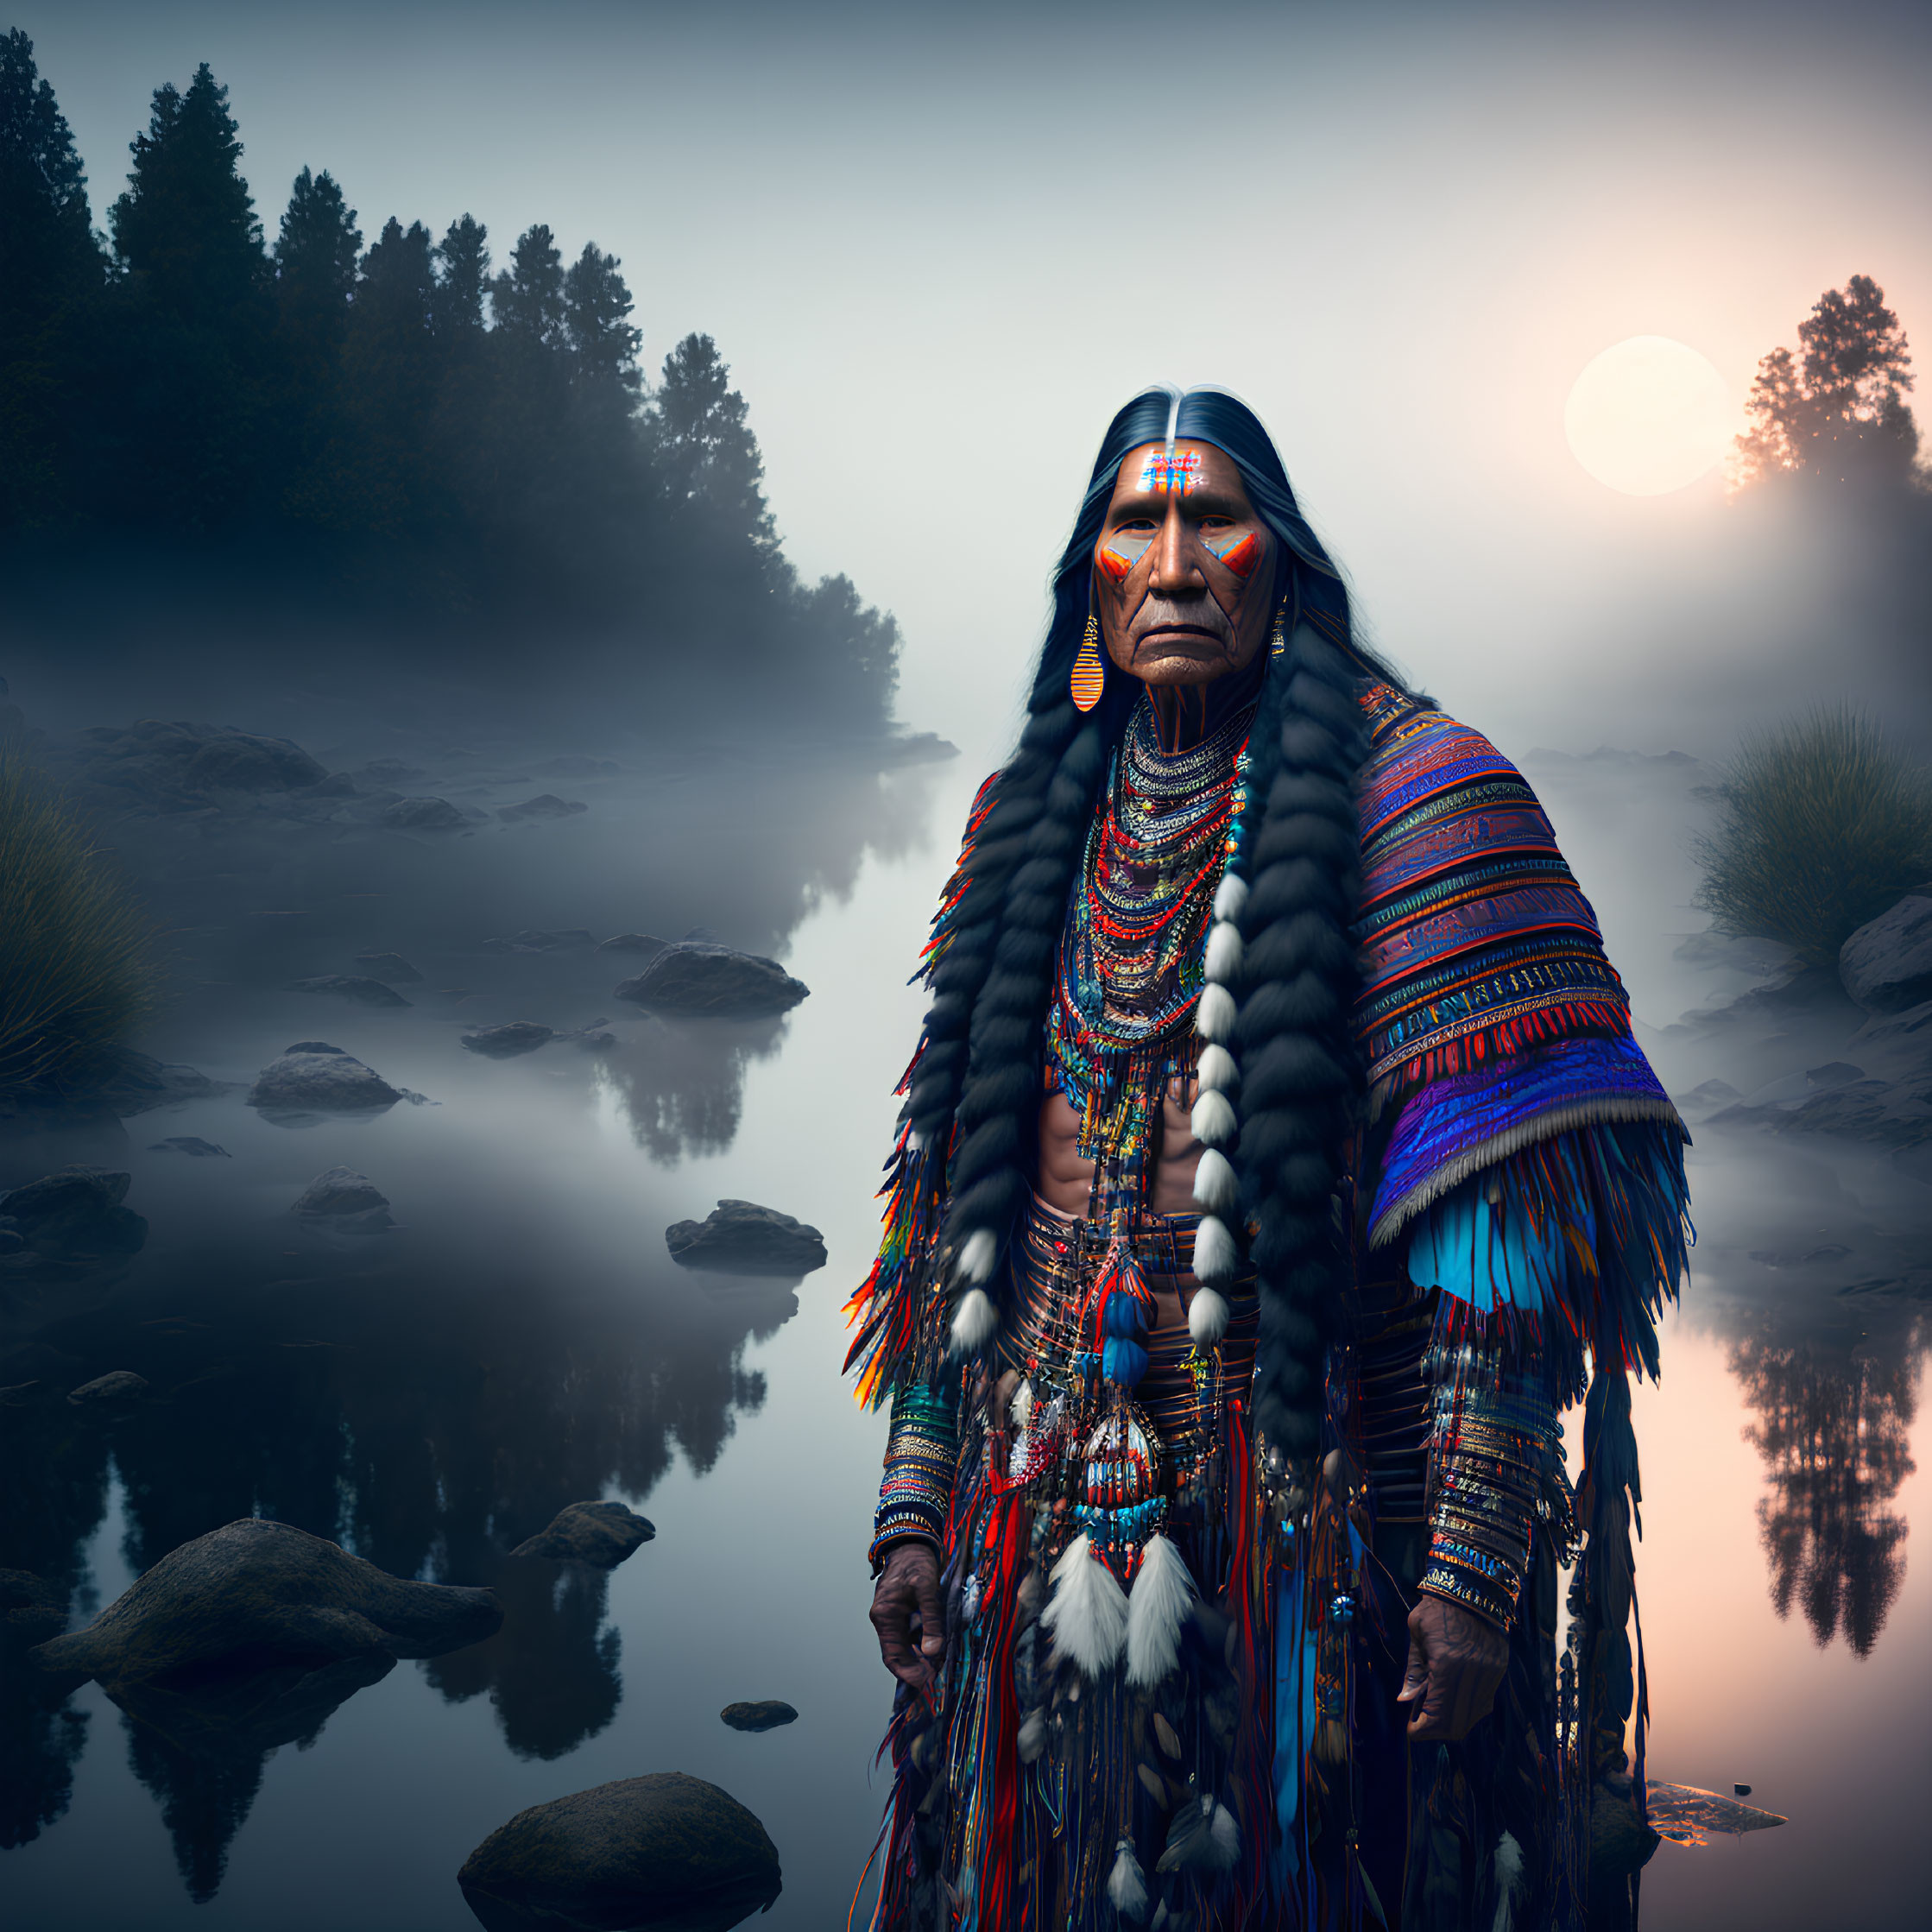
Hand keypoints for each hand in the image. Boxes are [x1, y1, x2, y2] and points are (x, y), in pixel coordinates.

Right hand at [870, 1539, 944, 1696]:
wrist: (910, 1543)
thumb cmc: (917, 1564)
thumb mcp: (928, 1591)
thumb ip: (931, 1621)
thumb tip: (933, 1652)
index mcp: (885, 1615)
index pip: (893, 1655)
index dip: (909, 1672)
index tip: (926, 1682)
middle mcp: (882, 1618)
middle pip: (895, 1654)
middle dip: (913, 1669)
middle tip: (934, 1678)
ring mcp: (887, 1616)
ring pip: (900, 1646)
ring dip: (916, 1658)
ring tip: (936, 1666)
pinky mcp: (895, 1612)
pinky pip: (903, 1635)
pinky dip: (916, 1645)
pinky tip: (932, 1649)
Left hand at [1397, 1594, 1507, 1740]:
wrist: (1471, 1587)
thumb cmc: (1436, 1609)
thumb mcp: (1417, 1636)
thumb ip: (1414, 1672)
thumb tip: (1405, 1701)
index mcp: (1447, 1665)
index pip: (1437, 1716)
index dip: (1422, 1730)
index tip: (1411, 1731)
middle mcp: (1473, 1674)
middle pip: (1457, 1723)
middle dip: (1436, 1731)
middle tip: (1421, 1726)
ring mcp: (1490, 1673)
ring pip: (1474, 1716)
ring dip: (1453, 1722)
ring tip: (1435, 1713)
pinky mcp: (1499, 1670)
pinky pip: (1484, 1702)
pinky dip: (1468, 1710)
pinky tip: (1453, 1702)